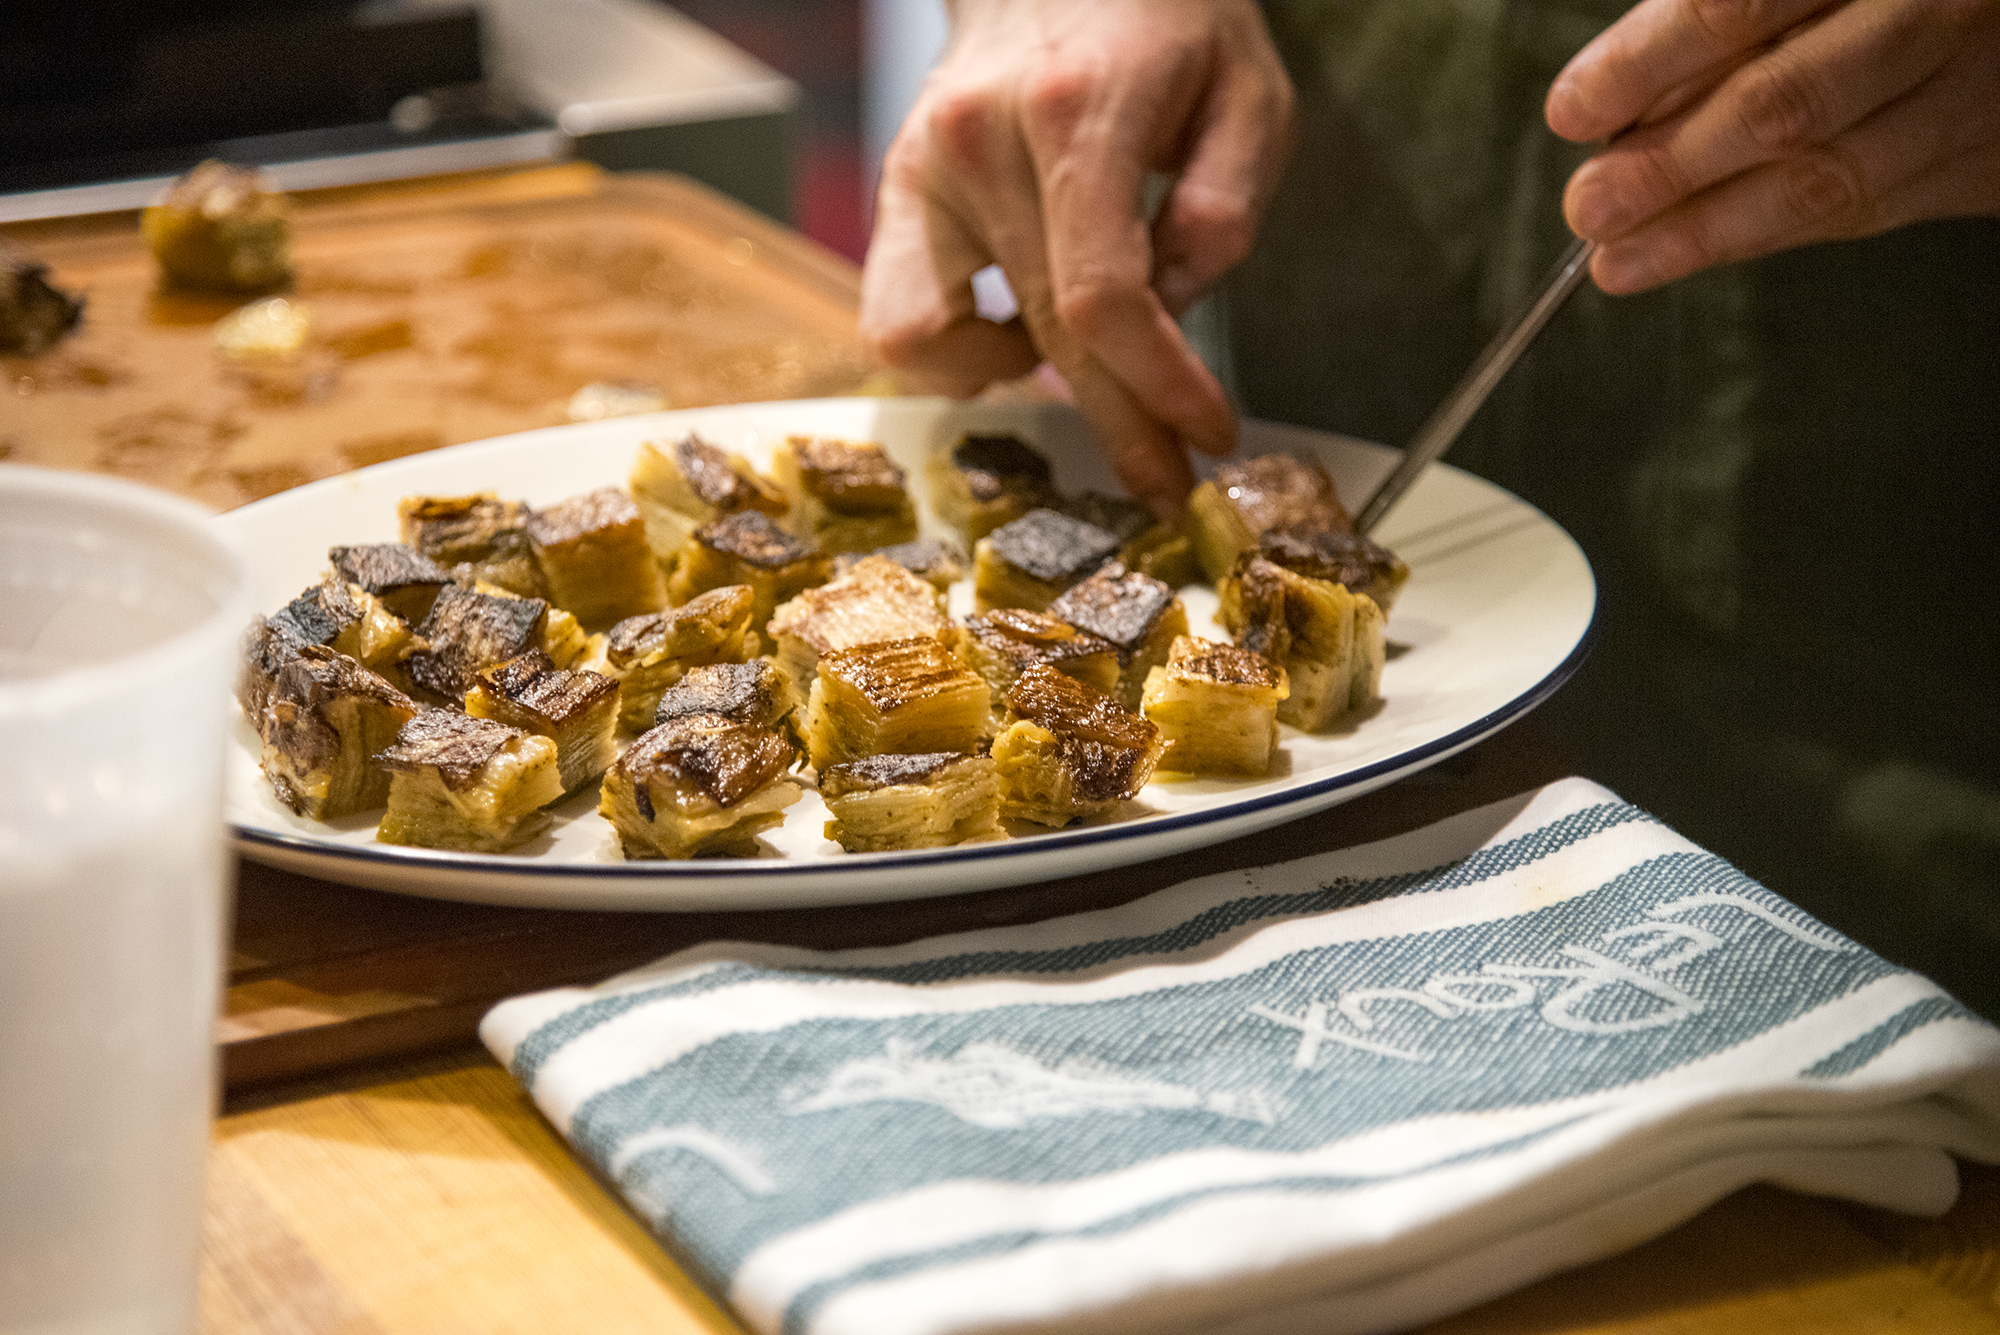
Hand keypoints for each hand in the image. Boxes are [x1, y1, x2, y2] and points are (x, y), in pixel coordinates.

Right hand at [860, 0, 1294, 509]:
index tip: (1209, 436)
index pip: (1104, 296)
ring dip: (1018, 386)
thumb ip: (1226, 208)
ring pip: (942, 342)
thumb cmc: (1168, 25)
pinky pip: (894, 321)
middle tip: (1165, 477)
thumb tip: (1174, 312)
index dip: (1159, 387)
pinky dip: (950, 356)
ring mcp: (924, 166)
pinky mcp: (895, 190)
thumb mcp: (1248, 96)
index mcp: (1078, 107)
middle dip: (1118, 423)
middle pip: (1044, 332)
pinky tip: (1011, 335)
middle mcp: (981, 138)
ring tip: (1081, 371)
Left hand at [1546, 0, 1999, 293]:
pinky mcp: (1987, 162)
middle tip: (1591, 204)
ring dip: (1708, 229)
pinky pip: (1870, 209)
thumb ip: (1723, 17)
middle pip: (1788, 104)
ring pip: (1830, 179)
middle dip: (1672, 166)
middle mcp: (1940, 13)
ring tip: (1622, 258)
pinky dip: (1771, 233)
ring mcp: (1973, 92)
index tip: (1575, 109)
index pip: (1744, 3)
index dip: (1649, 62)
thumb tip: (1626, 101)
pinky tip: (1698, 249)